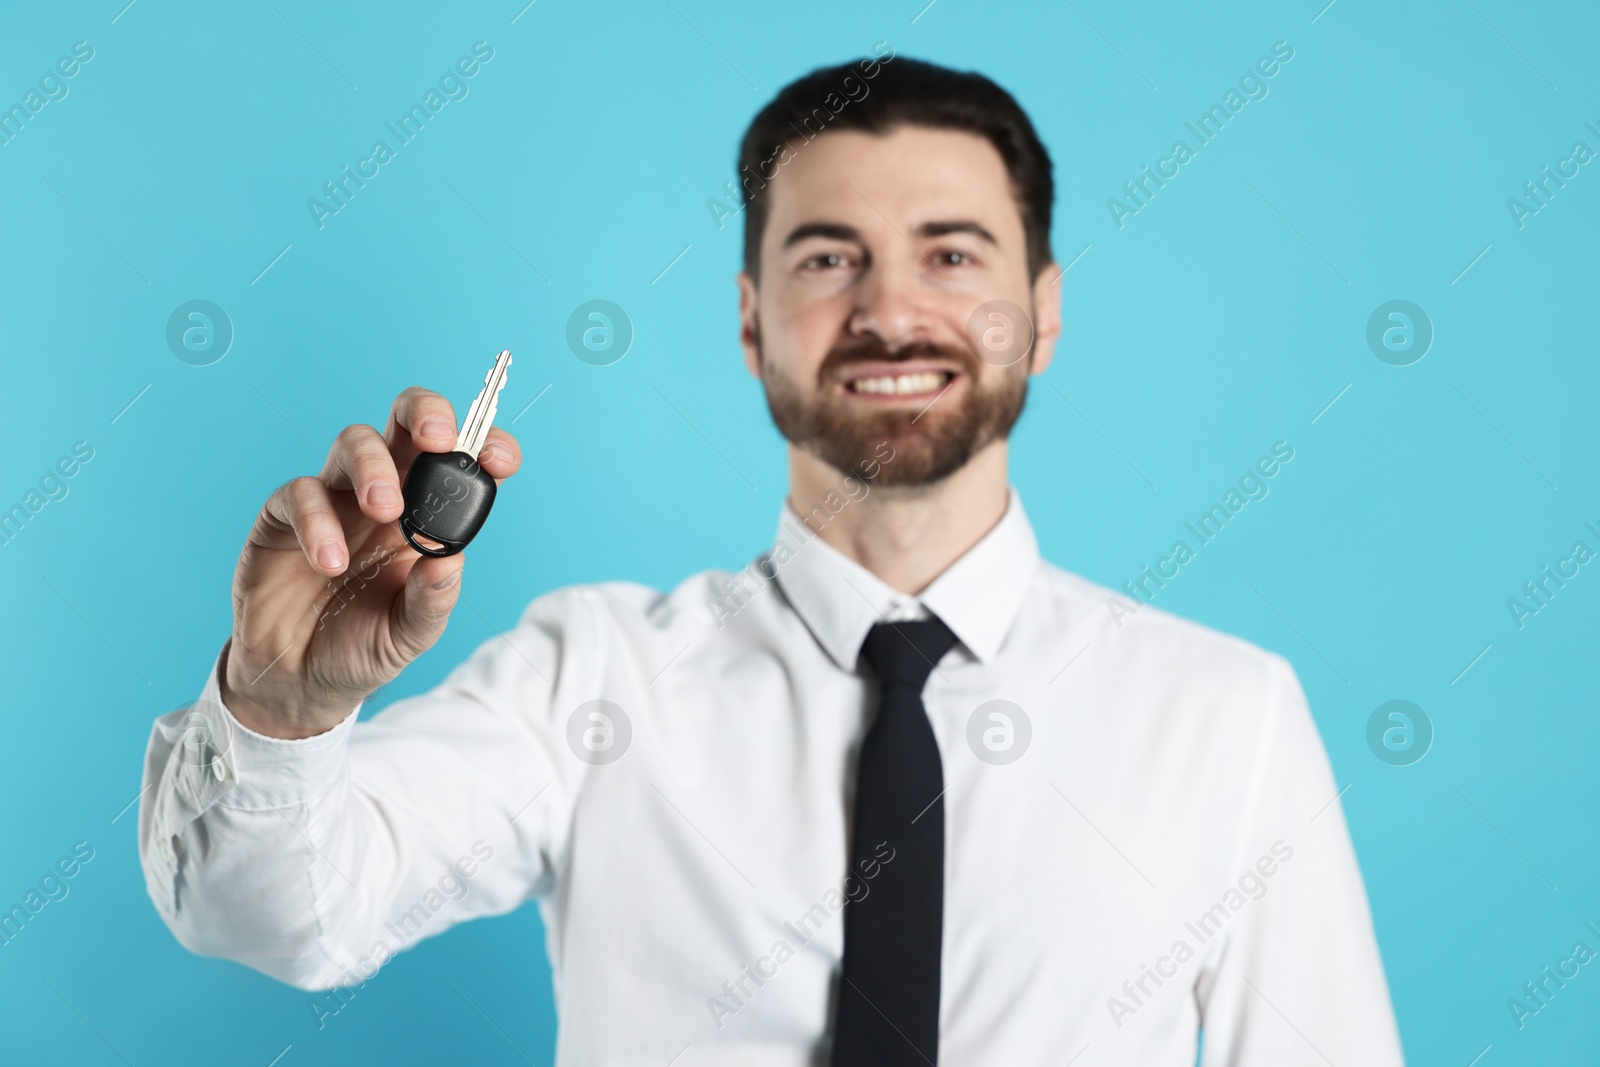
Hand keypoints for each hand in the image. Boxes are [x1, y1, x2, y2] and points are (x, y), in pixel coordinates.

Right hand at [219, 387, 520, 738]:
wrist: (300, 681)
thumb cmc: (362, 646)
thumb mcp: (410, 634)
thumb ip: (431, 601)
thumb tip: (449, 561)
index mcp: (426, 516)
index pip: (460, 461)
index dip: (483, 446)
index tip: (498, 461)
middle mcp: (384, 495)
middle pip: (404, 424)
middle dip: (426, 414)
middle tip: (438, 439)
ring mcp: (334, 500)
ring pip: (353, 442)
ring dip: (374, 466)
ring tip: (386, 510)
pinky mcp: (283, 518)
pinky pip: (300, 493)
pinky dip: (318, 520)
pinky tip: (330, 562)